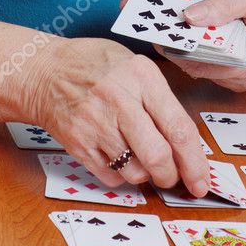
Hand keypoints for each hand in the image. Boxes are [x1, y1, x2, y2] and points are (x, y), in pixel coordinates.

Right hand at [24, 11, 210, 196]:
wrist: (43, 72)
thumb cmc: (94, 65)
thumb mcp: (135, 65)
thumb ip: (160, 97)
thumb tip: (187, 141)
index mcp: (142, 77)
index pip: (178, 127)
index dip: (195, 161)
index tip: (202, 180)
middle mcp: (120, 101)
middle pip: (158, 156)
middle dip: (172, 176)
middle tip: (174, 177)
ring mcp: (96, 125)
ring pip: (135, 172)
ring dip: (146, 175)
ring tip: (142, 159)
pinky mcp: (78, 145)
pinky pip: (110, 177)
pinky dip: (121, 176)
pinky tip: (119, 158)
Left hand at [118, 0, 245, 92]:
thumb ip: (225, 6)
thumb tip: (188, 16)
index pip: (202, 58)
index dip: (173, 39)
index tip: (148, 19)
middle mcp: (242, 77)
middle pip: (191, 58)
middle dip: (160, 30)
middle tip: (131, 2)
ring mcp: (236, 75)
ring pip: (191, 56)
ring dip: (167, 30)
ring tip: (141, 2)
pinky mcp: (229, 67)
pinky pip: (200, 53)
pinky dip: (182, 34)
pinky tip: (163, 13)